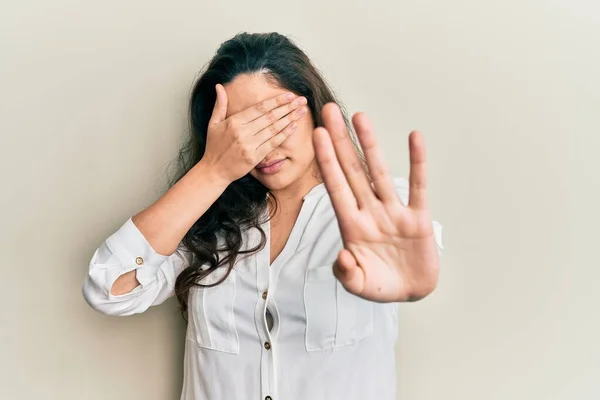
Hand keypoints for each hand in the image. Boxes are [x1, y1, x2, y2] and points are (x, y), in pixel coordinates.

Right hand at [200, 84, 308, 183]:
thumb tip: (219, 86)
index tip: (289, 95)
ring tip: (302, 110)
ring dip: (290, 118)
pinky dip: (284, 134)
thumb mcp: (213, 123)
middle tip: (301, 100)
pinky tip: (294, 126)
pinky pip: (272, 143)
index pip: (259, 108)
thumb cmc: (214, 147)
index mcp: (234, 122)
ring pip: (273, 129)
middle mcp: (243, 132)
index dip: (276, 101)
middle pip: (270, 117)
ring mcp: (249, 145)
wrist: (214, 171)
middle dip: (287, 107)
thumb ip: (220, 105)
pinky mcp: (254, 157)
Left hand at [313, 103, 439, 301]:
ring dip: (370, 144)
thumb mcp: (359, 284)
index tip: (317, 135)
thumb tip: (341, 256)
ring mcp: (393, 212)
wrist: (410, 292)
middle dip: (340, 141)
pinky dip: (417, 163)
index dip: (326, 161)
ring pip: (379, 172)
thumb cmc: (380, 285)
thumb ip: (347, 273)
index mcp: (352, 226)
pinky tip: (414, 138)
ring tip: (360, 116)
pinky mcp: (417, 218)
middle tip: (329, 110)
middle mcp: (369, 212)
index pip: (336, 187)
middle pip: (352, 170)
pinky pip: (418, 186)